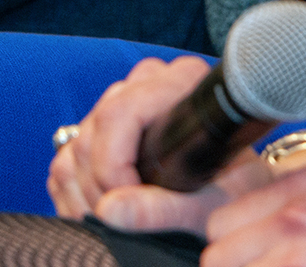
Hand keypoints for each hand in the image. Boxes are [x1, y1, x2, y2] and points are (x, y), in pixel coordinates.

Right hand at [47, 54, 271, 234]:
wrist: (237, 189)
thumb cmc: (235, 190)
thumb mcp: (209, 206)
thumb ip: (163, 210)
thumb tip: (110, 210)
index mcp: (182, 82)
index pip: (119, 112)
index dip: (112, 165)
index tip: (126, 203)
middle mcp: (149, 81)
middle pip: (94, 131)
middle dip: (101, 188)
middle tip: (122, 222)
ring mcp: (123, 101)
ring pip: (77, 147)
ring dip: (86, 196)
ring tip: (114, 223)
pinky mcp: (102, 129)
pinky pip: (68, 161)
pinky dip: (75, 196)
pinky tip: (99, 216)